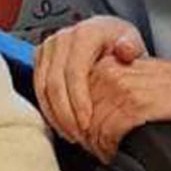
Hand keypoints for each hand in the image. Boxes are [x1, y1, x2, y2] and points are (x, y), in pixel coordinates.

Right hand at [34, 15, 146, 143]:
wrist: (105, 34)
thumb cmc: (119, 41)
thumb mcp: (132, 42)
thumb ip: (130, 47)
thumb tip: (125, 50)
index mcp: (84, 34)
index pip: (75, 72)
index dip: (78, 101)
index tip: (87, 124)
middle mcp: (61, 39)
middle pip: (55, 83)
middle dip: (65, 114)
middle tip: (78, 136)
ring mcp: (48, 48)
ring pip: (42, 88)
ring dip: (55, 115)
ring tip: (71, 135)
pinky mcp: (40, 58)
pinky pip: (38, 88)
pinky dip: (49, 109)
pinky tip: (62, 124)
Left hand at [76, 57, 170, 162]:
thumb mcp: (146, 79)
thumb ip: (119, 83)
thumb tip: (93, 102)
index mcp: (118, 63)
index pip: (78, 88)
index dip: (76, 113)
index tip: (82, 129)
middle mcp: (118, 71)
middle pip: (80, 105)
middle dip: (82, 130)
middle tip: (90, 145)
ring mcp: (127, 87)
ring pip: (91, 119)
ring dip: (93, 141)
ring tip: (102, 151)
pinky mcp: (139, 107)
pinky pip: (108, 130)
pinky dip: (107, 146)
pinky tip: (113, 153)